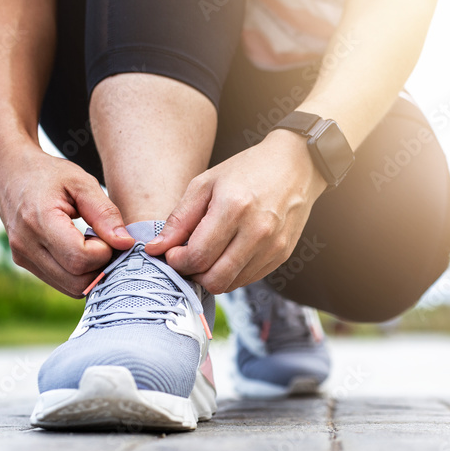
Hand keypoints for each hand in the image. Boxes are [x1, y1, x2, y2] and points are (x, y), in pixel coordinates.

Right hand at [0, 144, 133, 296]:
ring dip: (91, 271)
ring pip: (71, 287)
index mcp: (38, 221)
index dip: (103, 251)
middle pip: (77, 280)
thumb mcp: (83, 183)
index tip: (105, 233)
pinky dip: (78, 272)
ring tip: (91, 243)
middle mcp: (26, 244)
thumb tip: (125, 244)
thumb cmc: (50, 173)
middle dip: (100, 266)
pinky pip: (62, 282)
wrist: (10, 171)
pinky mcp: (25, 262)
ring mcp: (23, 257)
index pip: (79, 259)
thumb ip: (105, 213)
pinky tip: (79, 248)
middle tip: (104, 241)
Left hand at [145, 129, 325, 293]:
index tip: (172, 252)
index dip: (177, 261)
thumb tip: (154, 249)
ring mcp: (273, 246)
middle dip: (192, 275)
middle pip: (215, 279)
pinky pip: (248, 279)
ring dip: (211, 276)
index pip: (197, 257)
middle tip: (186, 259)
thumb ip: (179, 219)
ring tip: (206, 255)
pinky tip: (227, 253)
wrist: (295, 166)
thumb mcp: (205, 184)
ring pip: (231, 284)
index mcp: (234, 208)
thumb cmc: (245, 170)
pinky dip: (231, 273)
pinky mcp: (282, 255)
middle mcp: (258, 231)